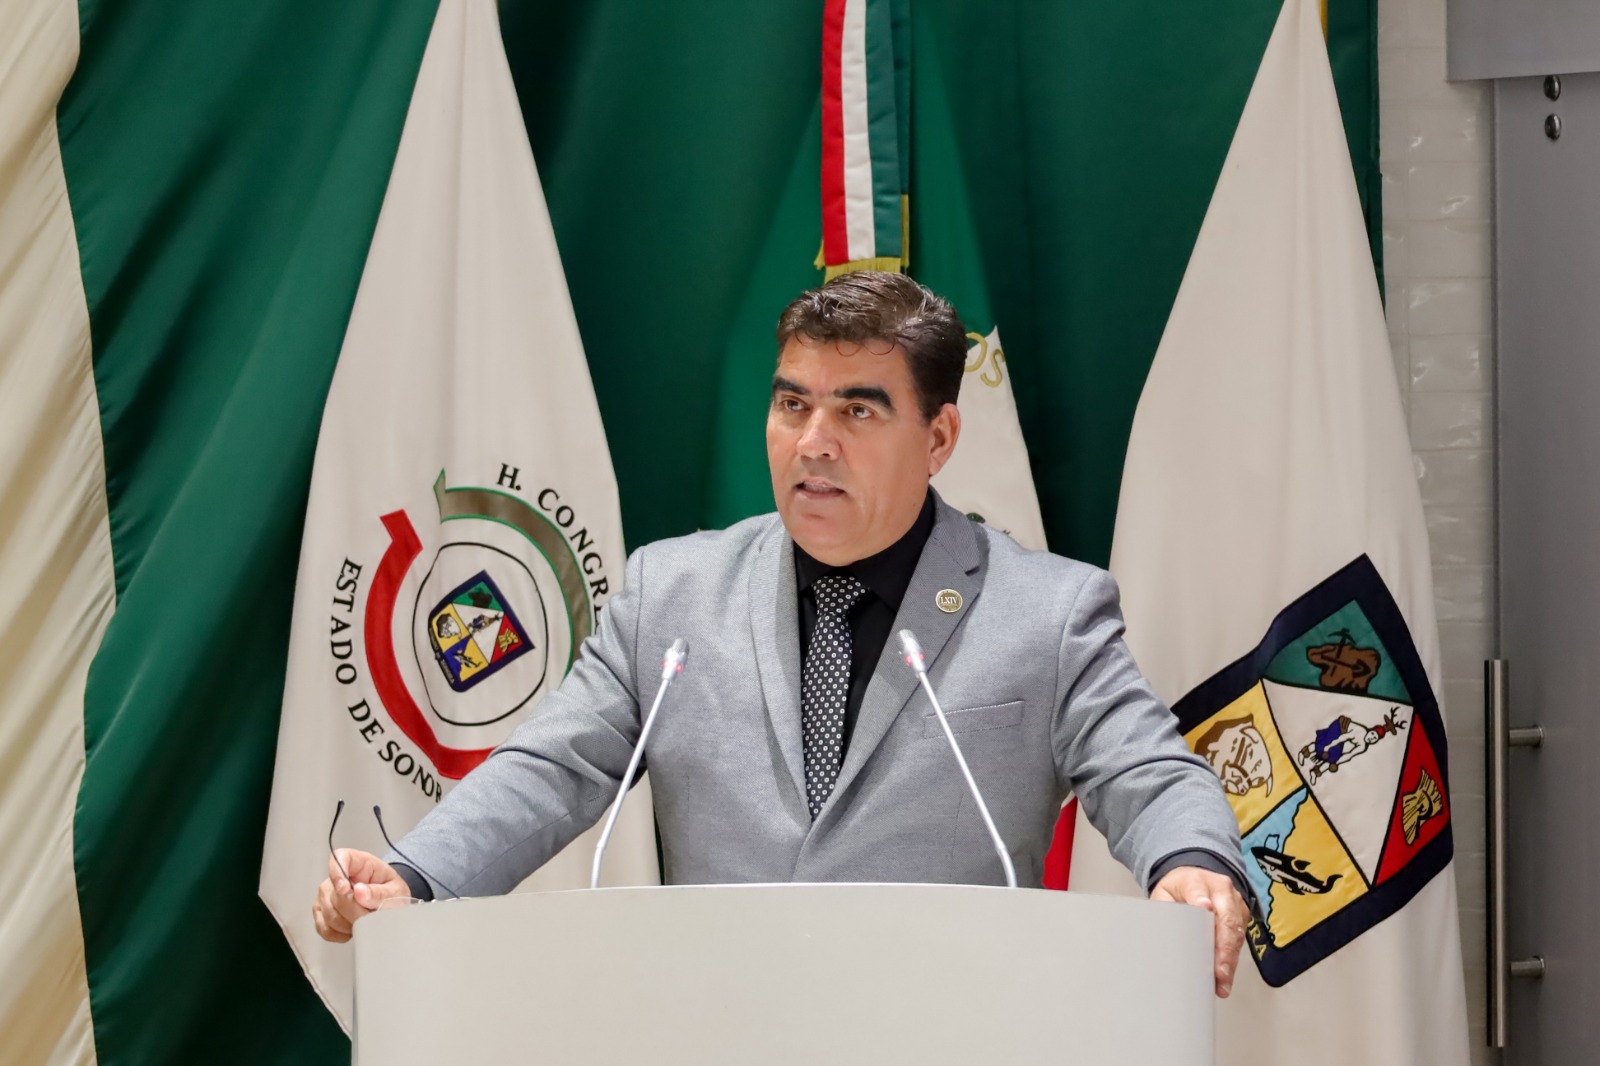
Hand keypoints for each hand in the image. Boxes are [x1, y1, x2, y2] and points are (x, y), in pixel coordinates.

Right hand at [313, 849, 410, 942]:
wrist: (389, 905)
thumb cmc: (391, 893)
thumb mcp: (395, 891)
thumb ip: (379, 893)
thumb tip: (359, 891)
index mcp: (357, 863)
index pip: (339, 858)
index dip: (338, 873)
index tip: (345, 889)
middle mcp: (336, 878)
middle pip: (335, 896)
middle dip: (355, 911)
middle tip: (371, 915)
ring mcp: (325, 896)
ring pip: (330, 915)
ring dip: (350, 924)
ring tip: (365, 920)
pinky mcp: (321, 913)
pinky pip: (325, 929)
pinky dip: (341, 934)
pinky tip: (353, 929)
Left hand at [1150, 865, 1249, 997]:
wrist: (1195, 876)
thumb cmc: (1178, 889)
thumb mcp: (1164, 893)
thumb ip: (1164, 908)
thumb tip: (1165, 931)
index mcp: (1196, 881)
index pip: (1199, 892)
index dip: (1202, 902)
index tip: (1204, 909)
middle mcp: (1220, 889)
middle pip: (1226, 918)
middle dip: (1224, 948)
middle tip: (1219, 972)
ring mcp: (1235, 901)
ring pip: (1236, 932)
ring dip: (1230, 960)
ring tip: (1222, 982)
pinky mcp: (1242, 914)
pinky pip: (1240, 938)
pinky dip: (1233, 959)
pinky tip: (1226, 976)